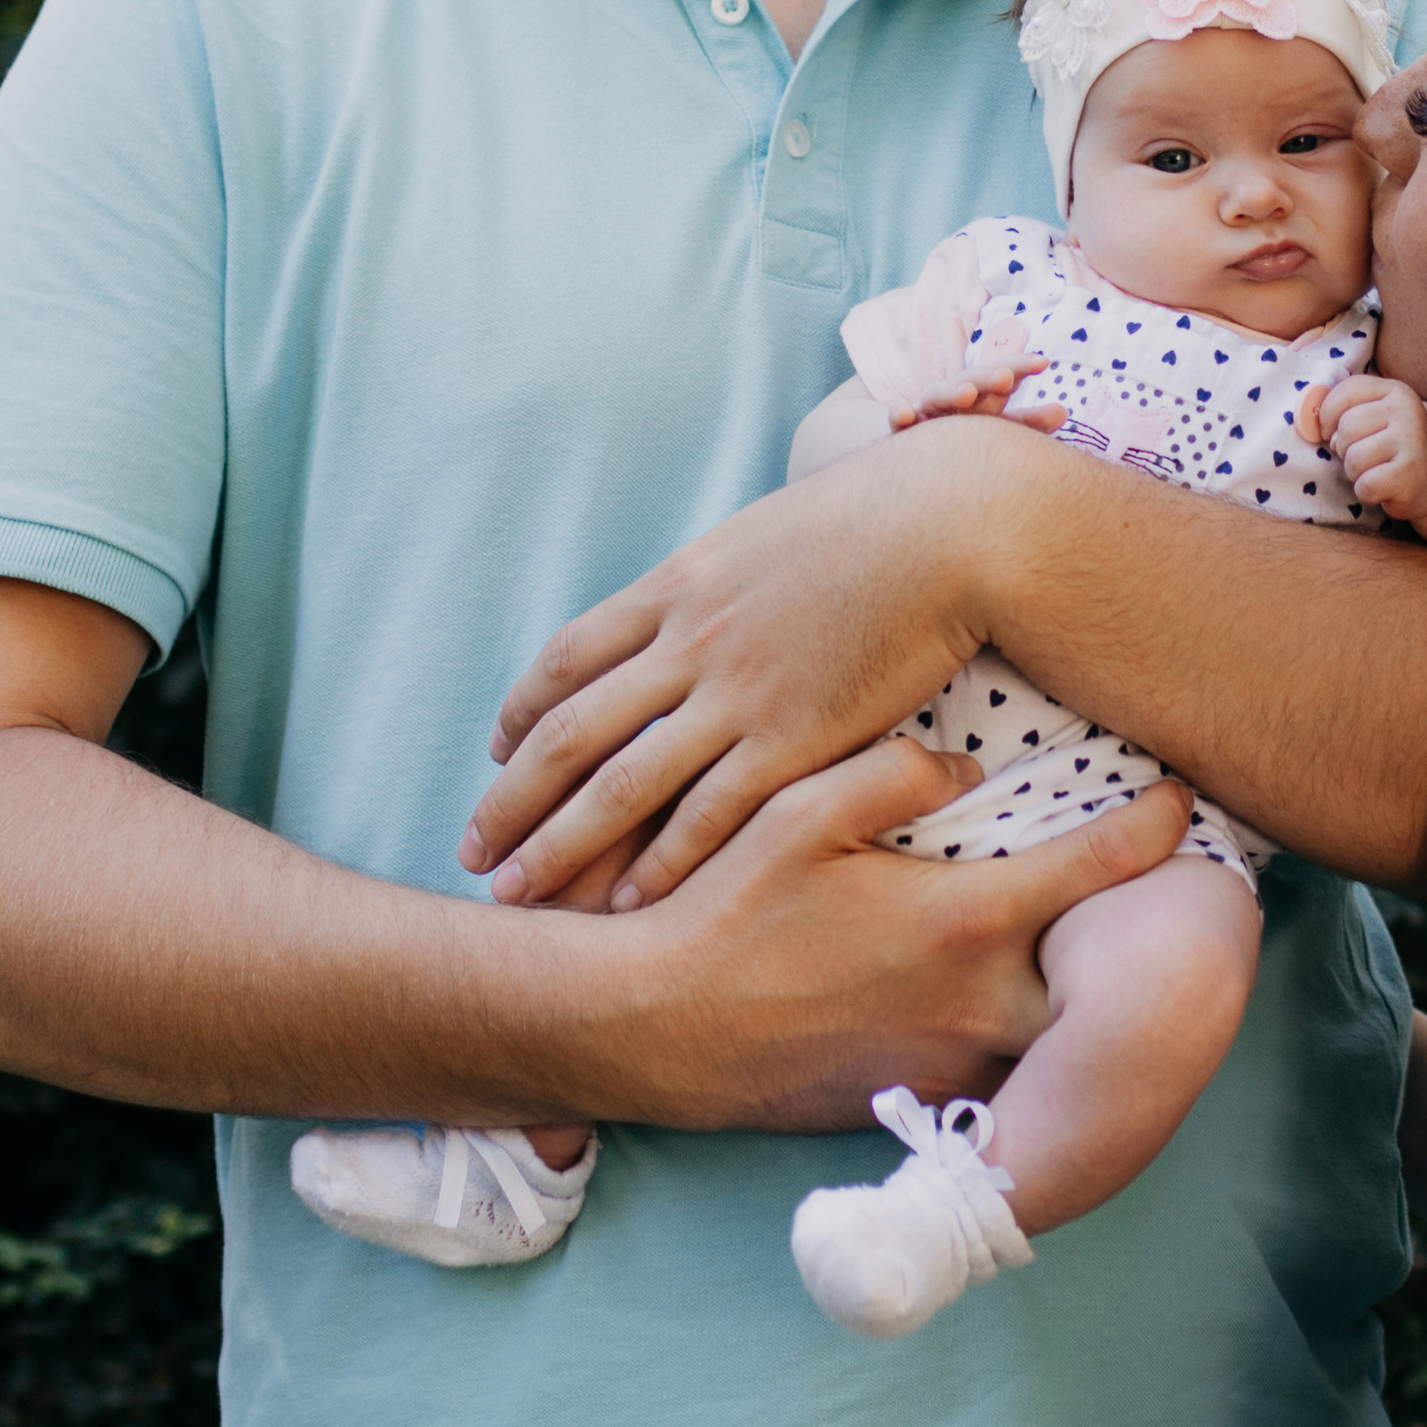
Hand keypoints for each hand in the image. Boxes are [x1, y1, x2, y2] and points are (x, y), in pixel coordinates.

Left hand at [468, 417, 1029, 908]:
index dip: (522, 713)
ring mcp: (736, 692)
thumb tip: (700, 596)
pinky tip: (630, 904)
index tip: (497, 755)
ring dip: (559, 847)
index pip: (566, 659)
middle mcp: (688, 642)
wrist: (952, 527)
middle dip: (511, 801)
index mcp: (677, 587)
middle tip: (474, 852)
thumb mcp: (766, 536)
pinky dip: (660, 863)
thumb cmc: (876, 522)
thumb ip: (718, 581)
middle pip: (570, 734)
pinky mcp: (794, 738)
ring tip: (518, 895)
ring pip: (620, 785)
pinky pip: (708, 814)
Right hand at [590, 733, 1192, 1127]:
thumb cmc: (725, 913)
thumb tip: (964, 767)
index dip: (1154, 829)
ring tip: (1103, 942)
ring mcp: (954, 1063)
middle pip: (1110, 976)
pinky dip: (1024, 1033)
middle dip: (1142, 937)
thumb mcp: (799, 810)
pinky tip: (1012, 997)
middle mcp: (978, 1003)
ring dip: (1083, 990)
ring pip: (1059, 1030)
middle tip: (1170, 894)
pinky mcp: (921, 1101)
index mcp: (961, 921)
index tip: (1183, 800)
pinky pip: (1002, 1065)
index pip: (1094, 868)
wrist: (654, 1030)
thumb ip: (892, 774)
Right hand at [894, 354, 1069, 434]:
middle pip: (972, 380)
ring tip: (968, 395)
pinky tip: (903, 414)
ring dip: (951, 392)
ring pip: (937, 396)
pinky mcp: (901, 430)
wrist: (911, 442)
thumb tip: (1063, 411)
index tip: (1043, 362)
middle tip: (1007, 377)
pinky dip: (898, 415)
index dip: (1020, 366)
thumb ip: (1027, 421)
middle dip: (989, 378)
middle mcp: (954, 396)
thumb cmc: (965, 431)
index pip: (1002, 374)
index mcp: (982, 393)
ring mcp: (926, 411)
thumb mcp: (997, 425)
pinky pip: (897, 421)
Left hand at [1299, 372, 1426, 519]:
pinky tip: (1382, 487)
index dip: (1328, 415)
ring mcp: (1411, 442)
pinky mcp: (1411, 474)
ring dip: (1355, 472)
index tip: (1332, 432)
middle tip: (1362, 456)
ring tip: (1374, 471)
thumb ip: (1346, 410)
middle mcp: (1406, 411)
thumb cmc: (1394, 445)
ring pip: (1353, 459)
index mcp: (1394, 391)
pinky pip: (1366, 484)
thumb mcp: (1376, 416)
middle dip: (1344, 449)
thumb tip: (1311, 423)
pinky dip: (1366, 491)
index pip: (1345, 391)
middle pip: (1346, 428)